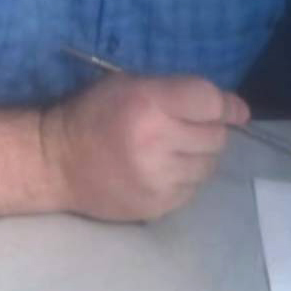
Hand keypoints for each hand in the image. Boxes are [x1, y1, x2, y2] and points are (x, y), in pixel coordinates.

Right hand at [42, 74, 249, 221]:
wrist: (54, 163)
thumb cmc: (91, 115)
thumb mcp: (127, 86)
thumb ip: (175, 92)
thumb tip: (230, 109)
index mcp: (149, 103)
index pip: (211, 102)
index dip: (227, 106)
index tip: (236, 112)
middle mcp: (157, 140)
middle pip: (216, 136)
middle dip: (208, 130)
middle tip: (184, 129)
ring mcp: (159, 178)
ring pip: (208, 165)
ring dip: (197, 156)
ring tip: (170, 151)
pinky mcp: (157, 205)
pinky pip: (192, 189)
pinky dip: (184, 179)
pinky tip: (160, 171)